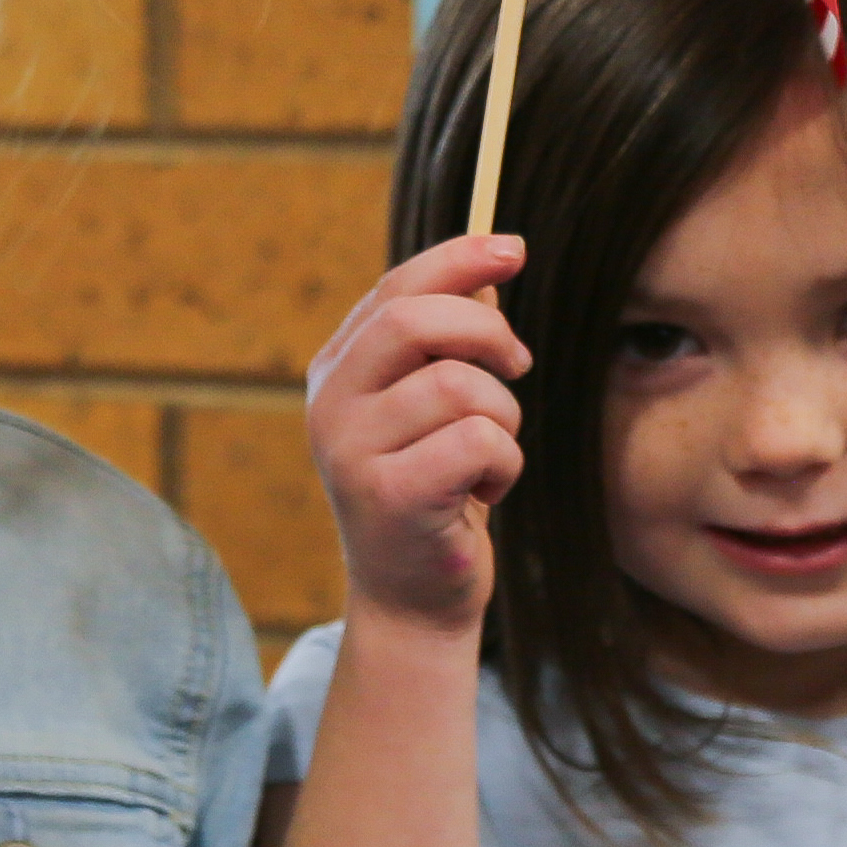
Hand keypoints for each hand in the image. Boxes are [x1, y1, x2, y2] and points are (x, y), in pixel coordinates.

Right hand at [304, 233, 529, 635]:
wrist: (412, 597)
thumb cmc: (435, 490)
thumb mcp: (433, 407)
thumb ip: (447, 340)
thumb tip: (489, 268)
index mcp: (337, 370)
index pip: (395, 288)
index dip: (459, 259)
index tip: (513, 249)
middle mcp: (330, 403)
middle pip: (415, 321)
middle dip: (488, 334)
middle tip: (516, 366)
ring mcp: (350, 450)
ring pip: (459, 385)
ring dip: (504, 417)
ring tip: (491, 454)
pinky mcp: (388, 495)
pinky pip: (478, 441)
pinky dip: (505, 463)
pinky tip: (488, 492)